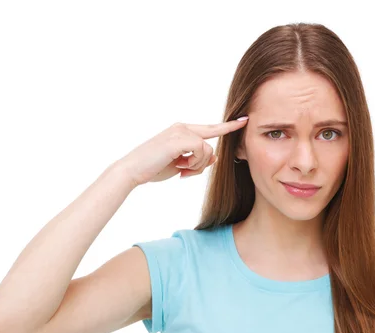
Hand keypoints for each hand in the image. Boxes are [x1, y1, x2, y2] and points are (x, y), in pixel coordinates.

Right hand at [120, 117, 248, 185]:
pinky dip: (194, 164)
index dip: (227, 126)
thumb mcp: (180, 165)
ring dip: (197, 166)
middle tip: (184, 167)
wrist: (132, 171)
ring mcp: (181, 131)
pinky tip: (179, 168)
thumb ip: (198, 160)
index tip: (243, 120)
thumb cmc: (153, 168)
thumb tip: (215, 158)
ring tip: (179, 170)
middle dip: (206, 156)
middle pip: (212, 138)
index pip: (209, 128)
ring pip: (208, 150)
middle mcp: (183, 127)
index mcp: (182, 130)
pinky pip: (202, 152)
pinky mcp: (180, 138)